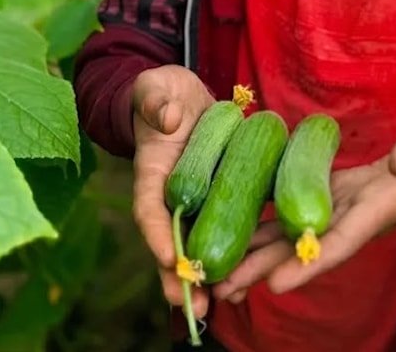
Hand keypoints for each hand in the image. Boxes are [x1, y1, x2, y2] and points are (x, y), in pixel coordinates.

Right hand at [131, 64, 213, 318]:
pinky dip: (233, 250)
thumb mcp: (156, 89)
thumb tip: (169, 118)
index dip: (157, 236)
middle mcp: (173, 194)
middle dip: (182, 276)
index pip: (149, 209)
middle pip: (172, 242)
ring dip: (208, 274)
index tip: (170, 259)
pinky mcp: (221, 196)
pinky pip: (227, 226)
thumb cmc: (163, 94)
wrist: (182, 98)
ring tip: (220, 304)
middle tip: (197, 305)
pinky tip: (246, 274)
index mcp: (152, 173)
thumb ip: (156, 100)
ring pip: (200, 242)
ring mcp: (197, 200)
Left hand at [214, 119, 395, 302]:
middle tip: (221, 289)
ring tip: (218, 273)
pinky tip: (239, 228)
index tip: (275, 284)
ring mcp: (346, 208)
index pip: (342, 240)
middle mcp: (358, 216)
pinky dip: (271, 222)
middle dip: (266, 269)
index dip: (309, 263)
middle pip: (307, 249)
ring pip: (297, 234)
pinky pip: (300, 210)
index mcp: (383, 207)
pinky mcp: (339, 194)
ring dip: (259, 253)